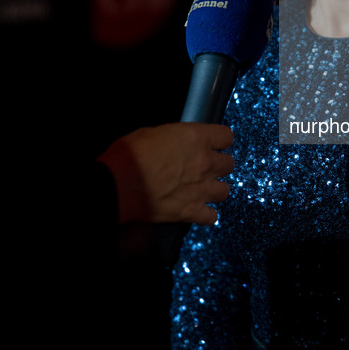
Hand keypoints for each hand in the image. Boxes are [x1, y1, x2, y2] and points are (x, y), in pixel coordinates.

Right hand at [97, 123, 233, 224]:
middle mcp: (204, 163)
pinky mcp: (191, 211)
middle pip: (229, 164)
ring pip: (225, 191)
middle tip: (206, 167)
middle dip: (219, 165)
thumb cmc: (131, 154)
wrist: (119, 183)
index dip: (220, 140)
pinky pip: (211, 216)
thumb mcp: (153, 132)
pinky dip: (205, 215)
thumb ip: (174, 138)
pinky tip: (197, 210)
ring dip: (215, 189)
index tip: (215, 143)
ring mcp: (201, 189)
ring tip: (202, 189)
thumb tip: (175, 143)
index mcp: (197, 138)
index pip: (226, 137)